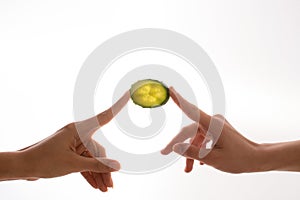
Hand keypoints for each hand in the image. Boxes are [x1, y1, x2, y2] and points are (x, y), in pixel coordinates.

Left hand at [9, 91, 129, 190]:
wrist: (23, 167)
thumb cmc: (44, 161)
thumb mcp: (73, 165)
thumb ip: (96, 165)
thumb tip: (117, 166)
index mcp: (78, 130)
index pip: (104, 117)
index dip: (117, 106)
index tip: (127, 94)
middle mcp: (78, 134)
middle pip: (98, 150)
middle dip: (104, 169)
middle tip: (110, 186)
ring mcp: (74, 144)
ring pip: (92, 158)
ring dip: (98, 174)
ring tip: (104, 189)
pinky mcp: (70, 153)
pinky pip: (84, 162)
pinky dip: (89, 173)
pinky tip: (96, 185)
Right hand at [161, 87, 259, 172]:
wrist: (256, 158)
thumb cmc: (239, 159)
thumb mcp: (213, 159)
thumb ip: (192, 152)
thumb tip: (175, 147)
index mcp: (213, 125)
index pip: (191, 110)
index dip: (179, 100)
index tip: (169, 89)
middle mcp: (213, 122)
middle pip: (189, 131)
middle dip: (179, 145)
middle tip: (164, 153)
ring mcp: (216, 125)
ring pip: (195, 137)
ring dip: (191, 151)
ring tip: (189, 169)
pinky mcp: (218, 130)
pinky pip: (203, 138)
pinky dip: (199, 149)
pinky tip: (199, 162)